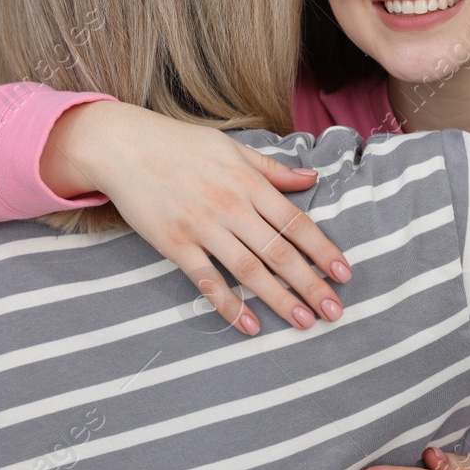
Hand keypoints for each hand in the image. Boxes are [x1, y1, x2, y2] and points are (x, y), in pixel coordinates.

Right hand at [42, 100, 351, 334]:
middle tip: (334, 311)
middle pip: (279, 251)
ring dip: (279, 299)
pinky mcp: (175, 244)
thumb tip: (312, 179)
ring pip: (249, 270)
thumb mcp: (233, 148)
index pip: (295, 222)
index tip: (344, 273)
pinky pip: (207, 280)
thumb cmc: (182, 145)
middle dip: (310, 283)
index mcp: (249, 183)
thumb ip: (273, 170)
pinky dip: (229, 304)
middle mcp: (231, 206)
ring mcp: (202, 227)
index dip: (322, 250)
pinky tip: (249, 325)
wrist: (125, 147)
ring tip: (304, 322)